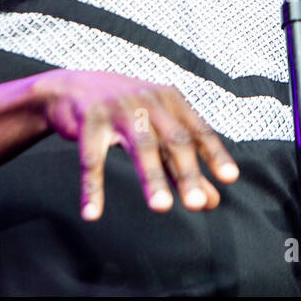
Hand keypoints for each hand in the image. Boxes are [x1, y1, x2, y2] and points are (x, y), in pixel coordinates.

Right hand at [32, 70, 239, 220]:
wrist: (71, 87)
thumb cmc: (125, 113)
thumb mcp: (156, 132)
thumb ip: (182, 166)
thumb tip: (212, 202)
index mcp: (170, 101)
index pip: (198, 130)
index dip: (214, 153)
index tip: (229, 178)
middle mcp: (148, 101)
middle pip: (173, 139)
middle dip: (186, 172)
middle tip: (197, 204)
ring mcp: (118, 108)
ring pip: (140, 146)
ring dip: (152, 178)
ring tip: (162, 208)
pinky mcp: (89, 119)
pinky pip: (92, 158)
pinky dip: (92, 187)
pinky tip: (92, 213)